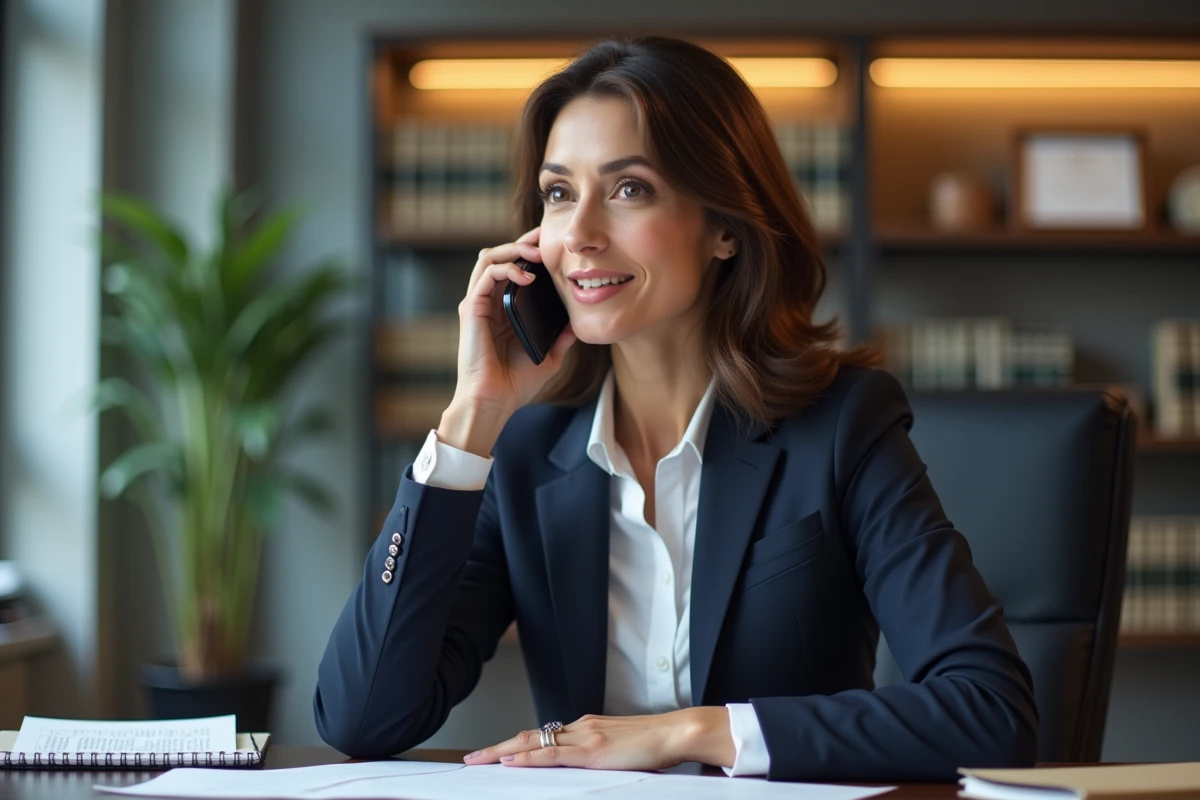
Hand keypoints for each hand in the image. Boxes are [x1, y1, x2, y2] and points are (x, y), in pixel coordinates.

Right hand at [452, 227, 577, 418]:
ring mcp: (478, 303)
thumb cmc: (515, 384)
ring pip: (489, 257)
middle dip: (523, 241)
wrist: (494, 401)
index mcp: (503, 310)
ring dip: (513, 249)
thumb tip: (578, 323)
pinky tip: (527, 276)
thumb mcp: (548, 357)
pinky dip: (507, 268)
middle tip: (546, 236)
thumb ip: (560, 338)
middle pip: (500, 255)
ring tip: (536, 253)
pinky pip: (486, 274)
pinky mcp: (471, 308)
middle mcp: (488, 302)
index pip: (513, 268)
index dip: (529, 251)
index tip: (552, 243)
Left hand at [461, 708, 735, 771]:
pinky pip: (552, 754)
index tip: (496, 753)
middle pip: (529, 737)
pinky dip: (528, 757)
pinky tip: (511, 761)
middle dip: (497, 747)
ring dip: (502, 751)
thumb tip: (587, 765)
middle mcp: (580, 727)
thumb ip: (600, 755)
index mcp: (585, 728)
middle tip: (472, 758)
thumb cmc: (654, 744)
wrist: (674, 732)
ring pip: (533, 742)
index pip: (542, 737)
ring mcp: (584, 736)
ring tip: (479, 759)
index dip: (516, 745)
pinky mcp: (592, 749)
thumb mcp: (620, 750)